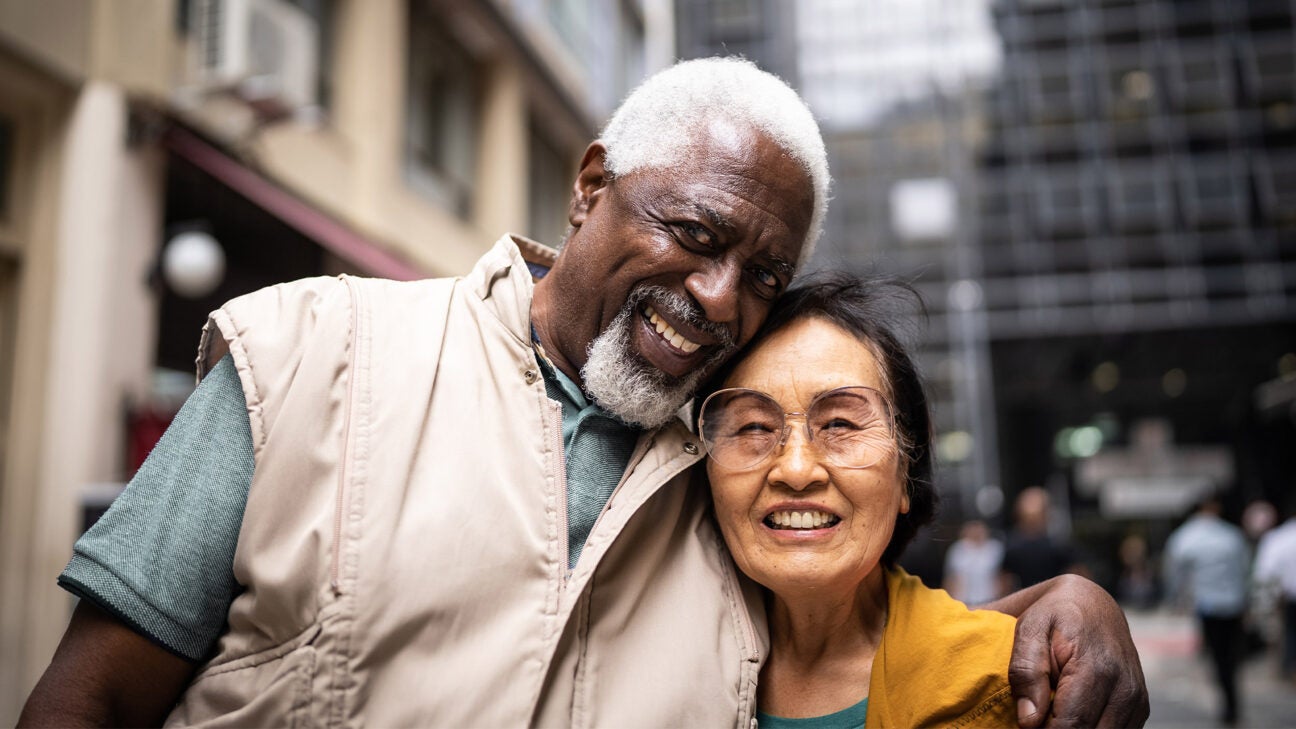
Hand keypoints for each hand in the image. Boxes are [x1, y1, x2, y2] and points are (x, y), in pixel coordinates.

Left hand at [1008, 575, 1148, 727]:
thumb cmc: (1056, 615)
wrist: (1093, 603)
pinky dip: (1092, 728)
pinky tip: (1073, 712)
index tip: (1025, 724)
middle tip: (1036, 716)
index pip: (1070, 726)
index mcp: (1096, 669)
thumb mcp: (1030, 628)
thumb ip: (1025, 671)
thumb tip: (1029, 720)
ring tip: (1054, 710)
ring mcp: (1136, 700)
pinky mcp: (1140, 708)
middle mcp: (1125, 689)